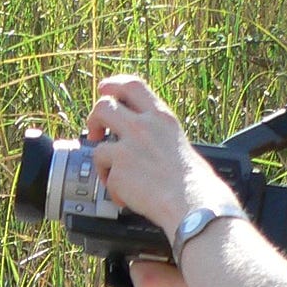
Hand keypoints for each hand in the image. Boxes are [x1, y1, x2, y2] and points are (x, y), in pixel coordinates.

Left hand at [85, 75, 220, 236]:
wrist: (192, 201)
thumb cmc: (190, 179)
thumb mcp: (176, 140)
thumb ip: (155, 132)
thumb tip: (136, 134)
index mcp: (161, 117)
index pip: (132, 85)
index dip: (113, 85)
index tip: (104, 90)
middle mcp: (144, 127)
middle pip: (104, 105)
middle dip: (93, 118)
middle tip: (96, 134)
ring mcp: (129, 147)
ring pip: (96, 144)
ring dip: (100, 160)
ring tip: (111, 174)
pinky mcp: (119, 169)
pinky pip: (103, 175)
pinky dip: (111, 187)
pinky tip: (124, 194)